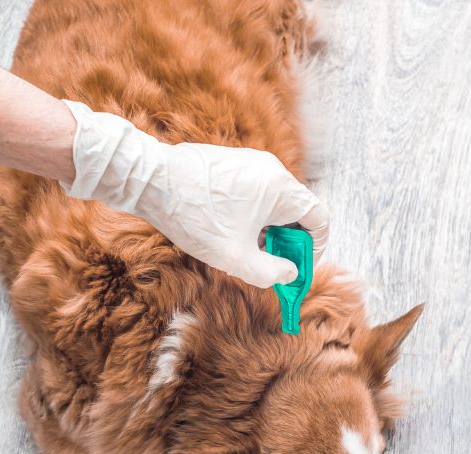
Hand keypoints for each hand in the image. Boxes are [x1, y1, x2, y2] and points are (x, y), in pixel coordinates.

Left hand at [60, 100, 327, 287]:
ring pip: (277, 202)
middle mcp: (273, 170)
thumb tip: (290, 274)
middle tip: (274, 265)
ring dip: (271, 229)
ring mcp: (253, 162)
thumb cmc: (194, 217)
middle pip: (299, 210)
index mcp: (281, 190)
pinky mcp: (235, 162)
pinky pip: (259, 192)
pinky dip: (256, 214)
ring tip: (249, 250)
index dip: (315, 249)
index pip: (320, 219)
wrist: (151, 180)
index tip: (298, 268)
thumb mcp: (235, 258)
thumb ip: (270, 273)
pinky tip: (232, 230)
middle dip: (290, 242)